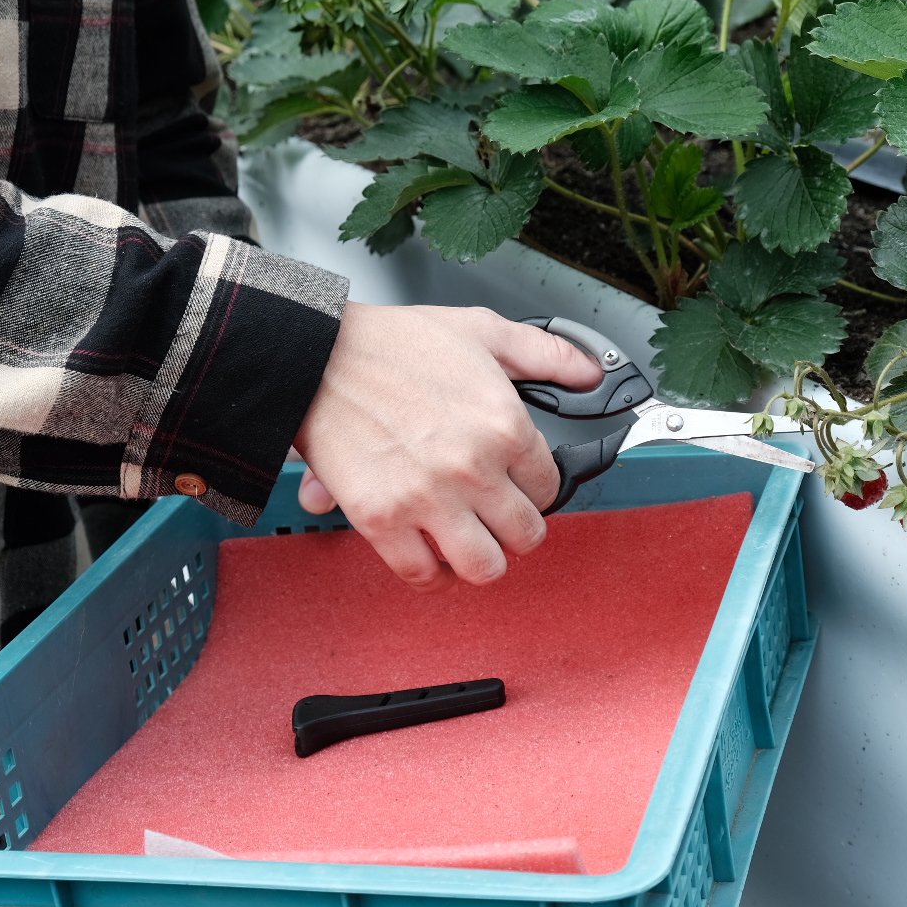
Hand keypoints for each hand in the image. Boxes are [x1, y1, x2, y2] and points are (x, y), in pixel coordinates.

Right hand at [294, 303, 601, 591]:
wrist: (315, 357)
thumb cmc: (389, 344)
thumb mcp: (482, 330)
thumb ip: (546, 354)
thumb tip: (591, 373)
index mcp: (504, 425)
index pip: (550, 487)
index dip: (535, 487)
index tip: (518, 486)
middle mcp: (472, 467)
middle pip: (526, 535)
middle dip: (515, 529)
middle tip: (497, 519)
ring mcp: (428, 498)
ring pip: (484, 567)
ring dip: (481, 561)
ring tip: (471, 545)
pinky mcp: (383, 519)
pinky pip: (422, 575)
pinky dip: (431, 575)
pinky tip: (431, 557)